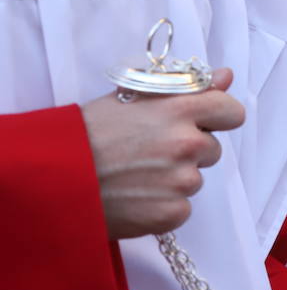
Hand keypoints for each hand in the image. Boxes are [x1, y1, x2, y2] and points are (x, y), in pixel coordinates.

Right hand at [82, 68, 245, 238]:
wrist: (52, 178)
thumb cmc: (88, 133)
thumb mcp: (133, 97)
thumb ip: (187, 87)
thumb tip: (226, 76)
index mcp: (180, 110)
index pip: (231, 112)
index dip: (219, 117)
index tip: (204, 121)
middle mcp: (187, 144)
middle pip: (212, 148)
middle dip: (189, 149)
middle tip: (150, 151)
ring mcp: (182, 181)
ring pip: (195, 179)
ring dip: (174, 178)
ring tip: (135, 175)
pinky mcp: (172, 213)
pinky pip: (182, 207)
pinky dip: (163, 205)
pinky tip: (134, 197)